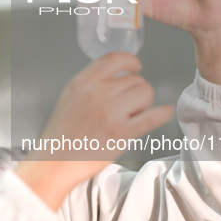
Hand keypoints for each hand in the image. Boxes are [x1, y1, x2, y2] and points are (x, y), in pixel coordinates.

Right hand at [15, 53, 173, 209]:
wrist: (55, 161)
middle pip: (135, 79)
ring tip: (132, 115)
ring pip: (145, 93)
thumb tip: (119, 75)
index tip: (136, 67)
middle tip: (128, 105)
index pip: (114, 59)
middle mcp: (96, 94)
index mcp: (82, 83)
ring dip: (144, 103)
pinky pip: (151, 117)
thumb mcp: (70, 96)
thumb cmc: (63, 132)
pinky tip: (165, 112)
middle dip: (136, 90)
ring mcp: (110, 114)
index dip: (131, 61)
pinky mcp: (121, 134)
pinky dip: (162, 113)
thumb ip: (91, 82)